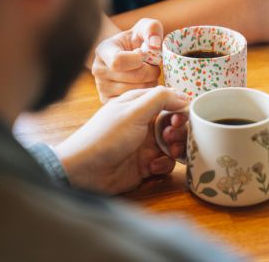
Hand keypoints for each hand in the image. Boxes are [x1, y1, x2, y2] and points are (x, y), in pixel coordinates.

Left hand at [55, 86, 188, 193]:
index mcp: (140, 105)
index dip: (180, 108)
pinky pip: (166, 162)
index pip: (169, 100)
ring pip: (174, 144)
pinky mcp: (146, 164)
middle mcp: (145, 123)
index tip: (180, 117)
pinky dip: (164, 165)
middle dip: (179, 130)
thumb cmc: (106, 136)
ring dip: (176, 148)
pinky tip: (152, 167)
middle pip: (175, 123)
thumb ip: (160, 98)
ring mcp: (146, 144)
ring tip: (169, 151)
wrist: (84, 172)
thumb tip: (184, 96)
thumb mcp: (134, 111)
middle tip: (171, 136)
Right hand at [92, 18, 162, 102]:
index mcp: (104, 50)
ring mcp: (102, 88)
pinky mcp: (109, 101)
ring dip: (150, 83)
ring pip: (137, 91)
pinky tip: (144, 85)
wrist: (125, 54)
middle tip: (153, 66)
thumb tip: (155, 46)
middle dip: (151, 71)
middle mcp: (98, 70)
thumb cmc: (136, 40)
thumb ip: (152, 28)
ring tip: (147, 75)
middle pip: (134, 77)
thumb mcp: (144, 28)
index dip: (138, 59)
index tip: (142, 54)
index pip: (118, 61)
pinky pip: (134, 102)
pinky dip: (145, 95)